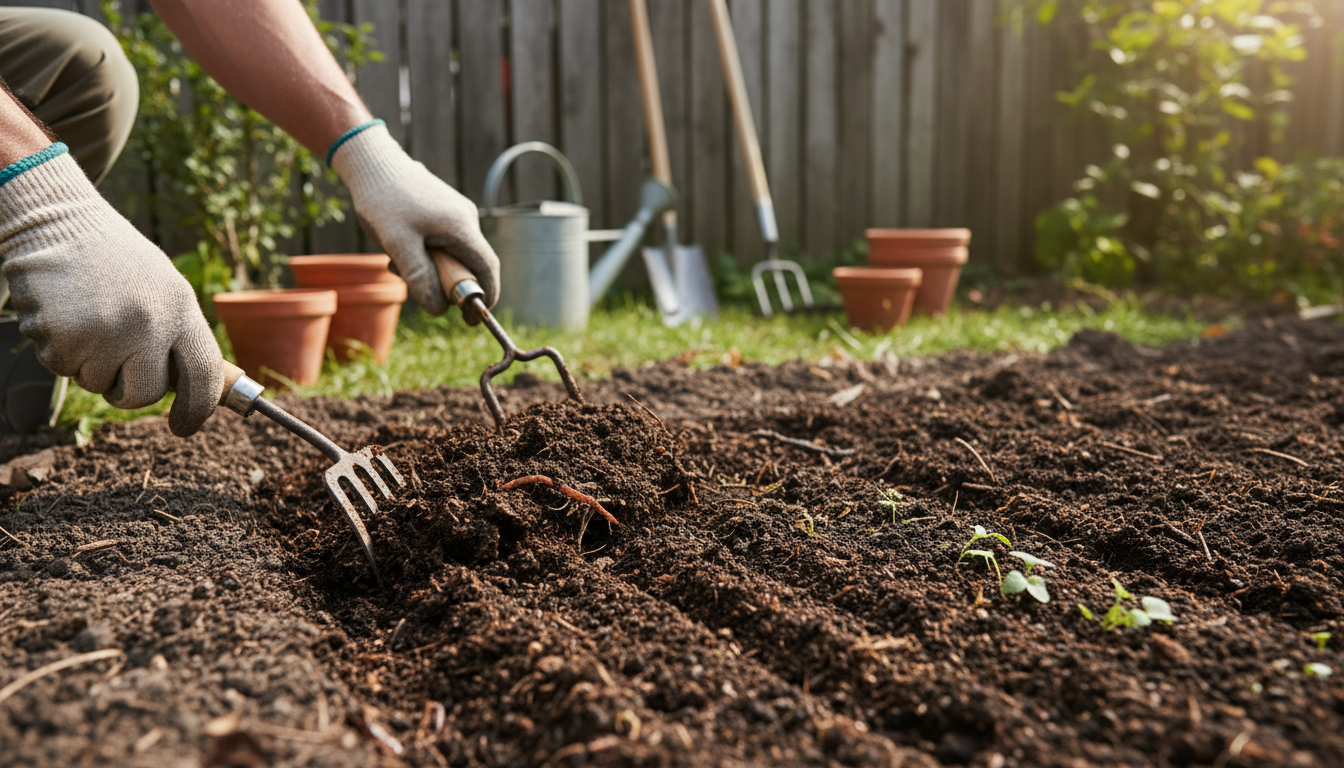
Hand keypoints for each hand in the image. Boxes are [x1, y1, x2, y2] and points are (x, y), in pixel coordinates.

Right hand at [0, 146, 223, 436]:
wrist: (56, 220)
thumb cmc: (115, 260)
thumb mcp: (164, 287)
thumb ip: (177, 333)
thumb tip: (196, 389)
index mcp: (182, 308)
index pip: (204, 373)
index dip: (199, 408)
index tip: (186, 427)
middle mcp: (149, 323)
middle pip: (144, 394)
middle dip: (128, 391)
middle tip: (115, 366)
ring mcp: (106, 332)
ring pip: (97, 384)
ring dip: (87, 363)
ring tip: (86, 316)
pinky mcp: (64, 336)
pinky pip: (62, 368)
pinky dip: (58, 350)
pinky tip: (62, 312)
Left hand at [331, 122, 499, 313]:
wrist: (371, 161)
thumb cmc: (383, 200)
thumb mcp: (397, 243)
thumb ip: (419, 277)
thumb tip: (438, 309)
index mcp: (461, 227)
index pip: (487, 269)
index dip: (485, 297)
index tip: (472, 319)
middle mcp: (466, 218)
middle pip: (471, 264)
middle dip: (448, 284)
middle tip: (421, 293)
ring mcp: (455, 213)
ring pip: (454, 254)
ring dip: (432, 269)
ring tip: (397, 262)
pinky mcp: (443, 210)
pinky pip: (443, 242)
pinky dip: (426, 254)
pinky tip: (399, 248)